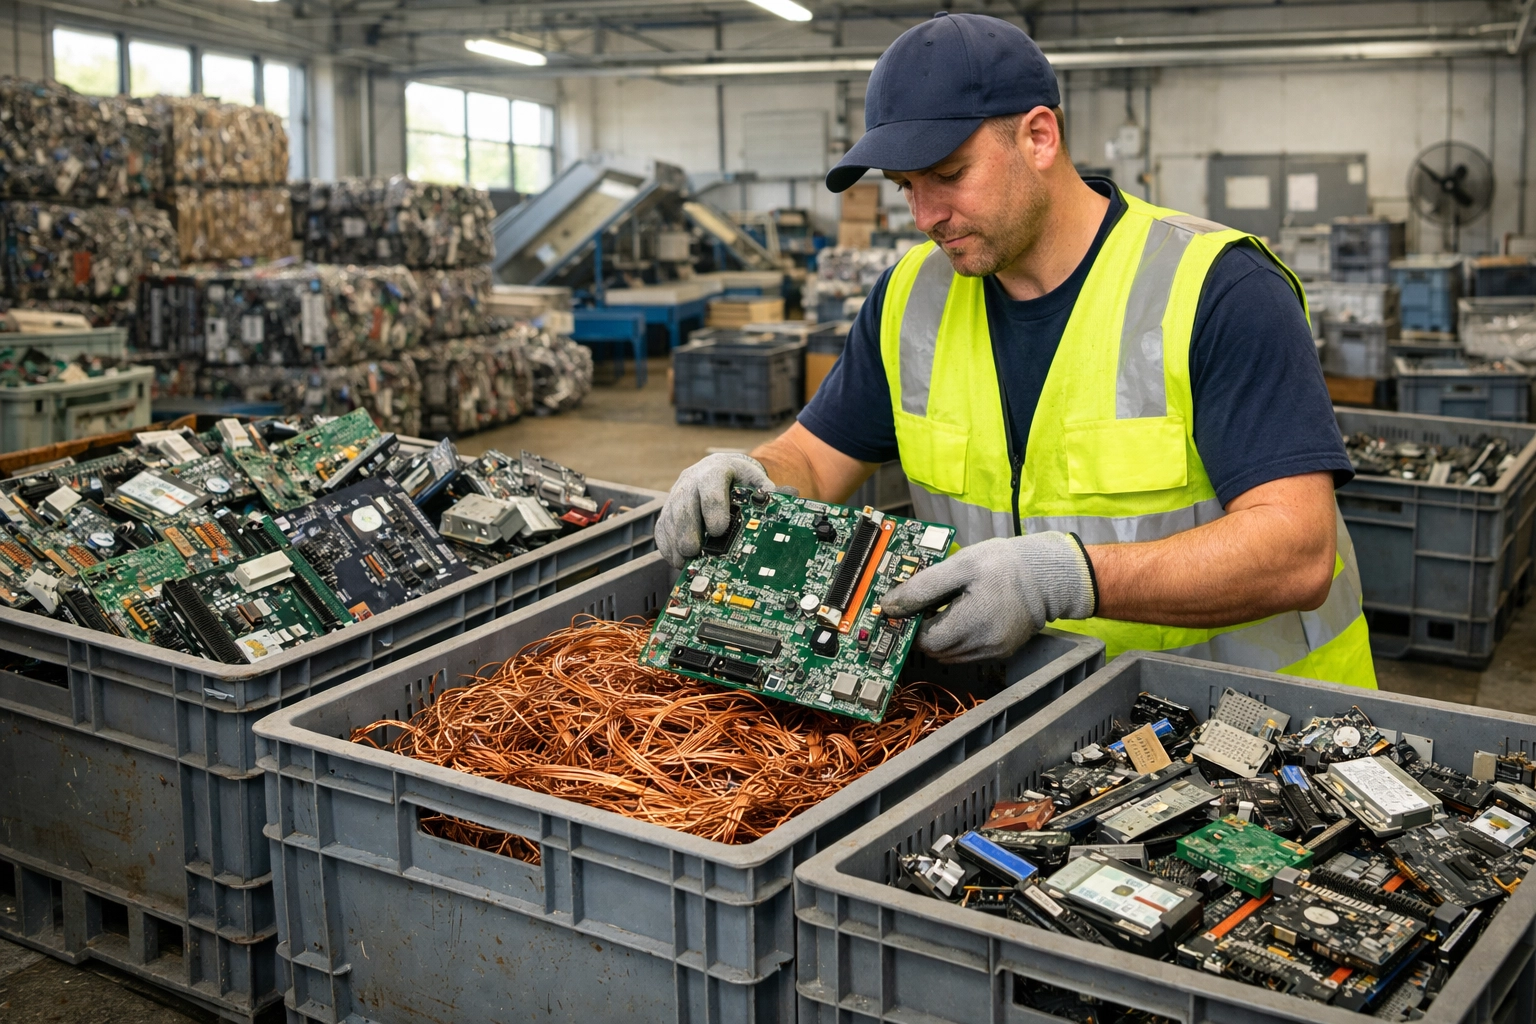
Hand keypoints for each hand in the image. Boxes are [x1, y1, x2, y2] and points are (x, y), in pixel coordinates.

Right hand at [656, 453, 772, 567]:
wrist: (716, 468)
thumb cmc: (738, 479)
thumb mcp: (754, 479)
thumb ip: (768, 492)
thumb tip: (789, 500)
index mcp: (715, 471)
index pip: (710, 487)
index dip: (713, 508)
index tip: (719, 530)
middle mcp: (691, 481)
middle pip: (684, 505)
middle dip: (687, 530)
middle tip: (694, 551)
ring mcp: (676, 495)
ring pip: (670, 519)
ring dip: (676, 542)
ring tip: (685, 561)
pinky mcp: (667, 510)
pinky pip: (662, 528)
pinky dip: (667, 546)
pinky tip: (676, 560)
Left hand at [881, 532, 1096, 662]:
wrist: (1049, 574)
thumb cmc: (1004, 564)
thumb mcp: (961, 565)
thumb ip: (923, 586)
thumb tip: (889, 605)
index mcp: (972, 623)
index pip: (925, 640)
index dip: (909, 626)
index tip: (902, 608)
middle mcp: (983, 645)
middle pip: (935, 650)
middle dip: (921, 630)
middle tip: (918, 606)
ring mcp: (993, 651)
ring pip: (949, 655)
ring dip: (938, 636)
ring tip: (939, 608)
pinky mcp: (1001, 651)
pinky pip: (967, 653)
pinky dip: (956, 639)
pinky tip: (958, 616)